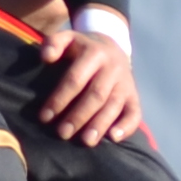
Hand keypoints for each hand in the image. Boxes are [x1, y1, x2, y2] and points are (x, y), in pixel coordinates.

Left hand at [37, 18, 146, 144]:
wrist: (112, 47)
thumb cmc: (81, 49)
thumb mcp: (67, 39)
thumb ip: (53, 43)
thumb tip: (45, 57)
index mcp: (94, 53)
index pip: (76, 79)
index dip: (60, 98)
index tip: (45, 117)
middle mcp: (113, 68)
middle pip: (96, 95)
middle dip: (79, 116)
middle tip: (62, 133)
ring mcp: (126, 83)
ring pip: (114, 105)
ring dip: (100, 125)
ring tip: (85, 141)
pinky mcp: (134, 96)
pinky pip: (135, 113)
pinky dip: (126, 126)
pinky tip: (113, 138)